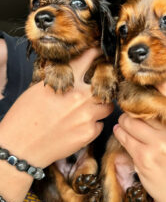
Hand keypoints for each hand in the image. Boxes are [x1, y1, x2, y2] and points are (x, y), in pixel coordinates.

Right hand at [0, 48, 112, 167]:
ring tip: (88, 111)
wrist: (22, 147)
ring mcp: (87, 116)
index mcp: (66, 82)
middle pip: (105, 85)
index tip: (99, 54)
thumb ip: (59, 81)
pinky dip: (94, 124)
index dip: (95, 55)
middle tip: (96, 89)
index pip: (88, 60)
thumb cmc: (24, 118)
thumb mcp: (38, 90)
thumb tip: (72, 75)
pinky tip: (81, 126)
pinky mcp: (89, 133)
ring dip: (100, 106)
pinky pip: (100, 125)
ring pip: (108, 106)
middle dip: (102, 86)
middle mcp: (80, 97)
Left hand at [114, 79, 165, 201]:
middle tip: (129, 104)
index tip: (138, 81)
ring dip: (125, 119)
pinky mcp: (144, 158)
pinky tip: (123, 132)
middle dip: (133, 104)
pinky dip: (120, 131)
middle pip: (142, 102)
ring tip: (128, 122)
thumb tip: (156, 85)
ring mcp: (158, 144)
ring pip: (128, 119)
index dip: (150, 81)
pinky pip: (123, 135)